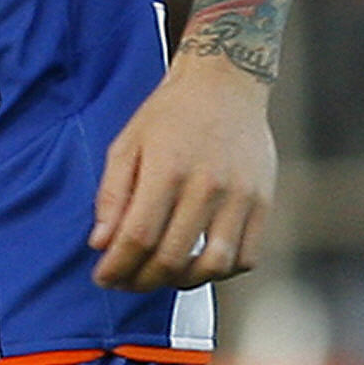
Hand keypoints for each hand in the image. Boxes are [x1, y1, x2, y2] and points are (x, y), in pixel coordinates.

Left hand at [89, 55, 274, 290]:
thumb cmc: (170, 114)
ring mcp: (240, 195)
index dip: (117, 267)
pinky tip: (199, 262)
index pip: (138, 237)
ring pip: (213, 266)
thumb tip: (100, 245)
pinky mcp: (263, 201)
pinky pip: (246, 257)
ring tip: (163, 275)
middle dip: (141, 281)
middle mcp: (207, 185)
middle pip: (172, 258)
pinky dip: (221, 271)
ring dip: (182, 282)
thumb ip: (112, 195)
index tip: (104, 278)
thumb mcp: (128, 143)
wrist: (225, 82)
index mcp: (167, 168)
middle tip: (126, 282)